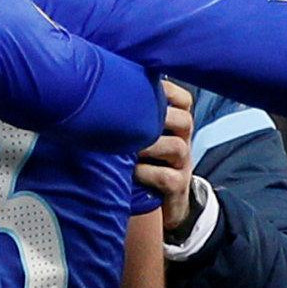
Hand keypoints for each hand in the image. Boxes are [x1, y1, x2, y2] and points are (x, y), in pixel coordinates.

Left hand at [139, 80, 197, 232]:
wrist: (160, 203)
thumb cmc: (143, 161)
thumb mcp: (140, 135)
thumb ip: (131, 114)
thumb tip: (103, 84)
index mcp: (176, 124)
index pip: (183, 99)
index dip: (166, 90)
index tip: (141, 85)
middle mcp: (183, 141)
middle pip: (184, 119)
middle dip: (157, 118)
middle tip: (128, 120)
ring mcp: (182, 165)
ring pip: (177, 147)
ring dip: (149, 145)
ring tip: (126, 147)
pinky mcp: (177, 186)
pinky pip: (166, 176)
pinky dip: (146, 173)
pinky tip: (130, 172)